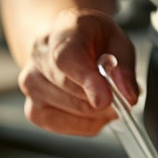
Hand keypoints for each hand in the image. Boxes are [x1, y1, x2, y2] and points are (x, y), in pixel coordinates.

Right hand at [18, 9, 138, 136]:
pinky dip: (86, 123)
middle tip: (116, 91)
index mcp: (63, 30)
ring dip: (95, 111)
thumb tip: (127, 96)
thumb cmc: (91, 41)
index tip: (105, 99)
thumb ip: (125, 67)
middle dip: (102, 97)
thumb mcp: (118, 41)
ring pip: (72, 111)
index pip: (66, 59)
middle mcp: (39, 57)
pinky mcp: (33, 111)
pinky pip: (66, 126)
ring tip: (99, 94)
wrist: (63, 43)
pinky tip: (89, 107)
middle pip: (70, 90)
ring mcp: (31, 86)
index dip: (86, 81)